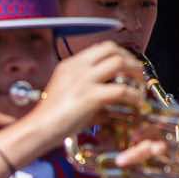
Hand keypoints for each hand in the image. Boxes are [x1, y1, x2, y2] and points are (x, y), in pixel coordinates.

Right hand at [24, 42, 144, 150]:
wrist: (37, 129)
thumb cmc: (49, 118)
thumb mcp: (66, 94)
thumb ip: (87, 89)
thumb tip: (111, 98)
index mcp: (69, 65)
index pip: (100, 48)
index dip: (119, 54)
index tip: (128, 66)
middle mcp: (77, 68)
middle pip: (112, 50)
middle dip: (130, 59)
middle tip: (138, 74)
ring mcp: (84, 80)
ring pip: (119, 63)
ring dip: (135, 73)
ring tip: (141, 87)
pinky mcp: (90, 96)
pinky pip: (121, 90)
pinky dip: (133, 96)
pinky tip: (136, 104)